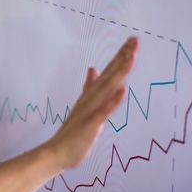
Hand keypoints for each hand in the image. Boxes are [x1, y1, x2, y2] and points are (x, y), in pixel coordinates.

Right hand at [42, 37, 137, 168]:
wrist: (57, 151)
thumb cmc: (73, 131)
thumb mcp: (84, 105)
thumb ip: (89, 86)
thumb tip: (93, 68)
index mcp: (92, 94)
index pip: (109, 71)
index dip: (121, 55)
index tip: (133, 40)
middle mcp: (92, 98)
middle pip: (110, 74)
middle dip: (123, 57)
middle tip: (135, 40)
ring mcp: (91, 110)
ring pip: (108, 88)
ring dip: (120, 72)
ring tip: (131, 56)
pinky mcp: (91, 124)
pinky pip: (103, 111)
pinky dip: (113, 100)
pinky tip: (123, 90)